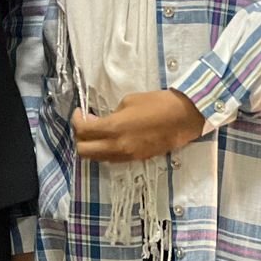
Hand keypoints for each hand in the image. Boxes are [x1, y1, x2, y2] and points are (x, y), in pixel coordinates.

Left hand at [73, 90, 205, 163]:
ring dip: (92, 145)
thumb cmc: (157, 104)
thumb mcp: (129, 101)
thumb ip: (113, 113)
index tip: (80, 111)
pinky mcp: (136, 159)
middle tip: (86, 122)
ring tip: (98, 130)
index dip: (76, 120)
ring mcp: (126, 156)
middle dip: (79, 137)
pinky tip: (112, 137)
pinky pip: (111, 159)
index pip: (83, 131)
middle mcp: (117, 147)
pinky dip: (105, 150)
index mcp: (114, 128)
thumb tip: (106, 120)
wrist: (183, 118)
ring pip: (96, 158)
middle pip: (83, 151)